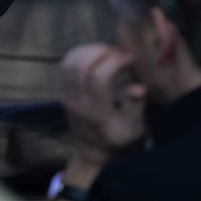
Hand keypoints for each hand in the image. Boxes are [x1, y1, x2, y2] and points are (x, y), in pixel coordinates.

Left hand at [57, 43, 146, 181]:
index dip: (114, 62)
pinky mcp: (62, 91)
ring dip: (89, 50)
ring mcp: (67, 97)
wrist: (94, 150)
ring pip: (70, 63)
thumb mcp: (134, 128)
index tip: (129, 58)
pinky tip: (94, 54)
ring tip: (107, 51)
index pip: (99, 78)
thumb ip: (135, 107)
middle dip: (101, 51)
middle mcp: (79, 103)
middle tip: (118, 52)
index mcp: (98, 113)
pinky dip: (78, 54)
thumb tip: (138, 87)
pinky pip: (65, 66)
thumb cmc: (120, 137)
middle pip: (81, 66)